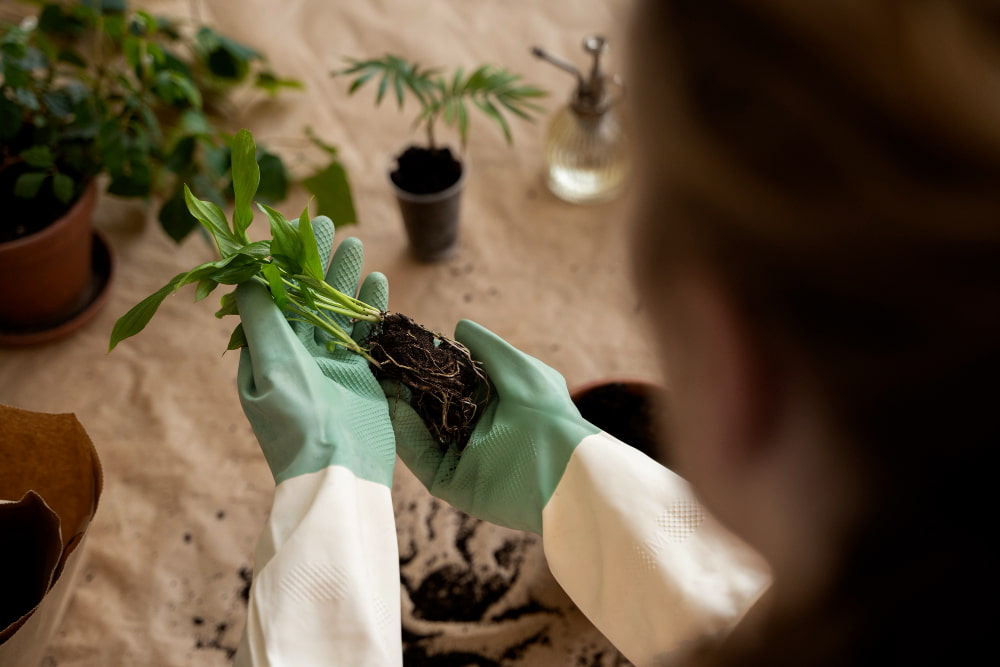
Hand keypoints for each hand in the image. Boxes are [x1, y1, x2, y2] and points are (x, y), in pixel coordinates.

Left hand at [236, 217, 394, 486]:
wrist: (340, 470)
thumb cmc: (297, 420)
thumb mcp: (271, 364)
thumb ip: (261, 317)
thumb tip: (244, 275)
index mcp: (263, 356)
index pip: (269, 299)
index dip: (278, 263)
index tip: (286, 229)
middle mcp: (294, 358)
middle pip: (304, 299)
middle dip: (314, 262)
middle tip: (325, 222)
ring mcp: (328, 366)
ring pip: (335, 311)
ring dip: (344, 278)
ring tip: (355, 243)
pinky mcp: (359, 376)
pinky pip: (363, 333)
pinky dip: (370, 309)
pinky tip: (378, 283)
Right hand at [385, 319, 598, 532]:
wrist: (564, 470)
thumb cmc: (547, 413)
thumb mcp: (519, 368)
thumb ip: (486, 347)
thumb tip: (459, 327)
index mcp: (496, 404)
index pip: (452, 382)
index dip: (428, 367)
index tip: (404, 349)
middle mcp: (477, 430)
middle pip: (431, 407)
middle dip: (406, 387)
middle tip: (382, 365)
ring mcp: (463, 458)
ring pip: (421, 431)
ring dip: (399, 407)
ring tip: (378, 382)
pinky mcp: (452, 484)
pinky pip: (421, 457)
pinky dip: (403, 434)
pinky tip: (390, 408)